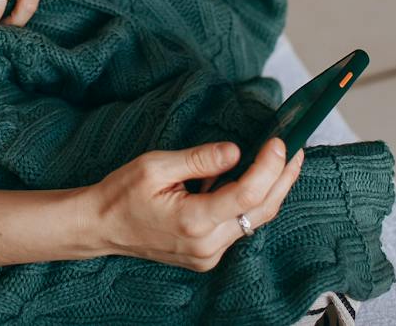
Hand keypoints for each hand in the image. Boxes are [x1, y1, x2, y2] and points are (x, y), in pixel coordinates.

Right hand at [88, 138, 303, 270]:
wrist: (101, 227)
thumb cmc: (121, 193)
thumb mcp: (156, 166)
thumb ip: (199, 159)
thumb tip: (236, 151)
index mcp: (193, 221)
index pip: (247, 195)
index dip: (269, 166)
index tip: (279, 140)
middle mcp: (206, 245)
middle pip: (261, 211)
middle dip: (283, 177)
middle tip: (295, 147)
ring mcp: (208, 255)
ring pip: (254, 222)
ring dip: (271, 190)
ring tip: (282, 159)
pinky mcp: (207, 255)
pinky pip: (239, 228)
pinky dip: (251, 202)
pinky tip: (254, 179)